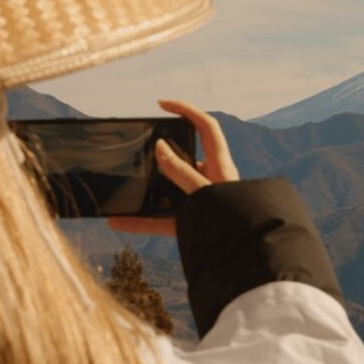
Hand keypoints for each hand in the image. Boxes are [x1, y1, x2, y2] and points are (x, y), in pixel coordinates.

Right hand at [107, 99, 239, 236]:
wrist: (245, 258)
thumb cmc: (235, 221)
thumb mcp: (205, 192)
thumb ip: (182, 172)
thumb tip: (160, 147)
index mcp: (220, 165)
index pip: (206, 127)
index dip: (186, 110)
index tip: (162, 104)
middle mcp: (209, 181)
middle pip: (182, 157)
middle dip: (160, 154)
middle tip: (138, 150)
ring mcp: (199, 202)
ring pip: (167, 190)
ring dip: (146, 191)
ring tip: (124, 186)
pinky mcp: (190, 223)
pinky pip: (160, 220)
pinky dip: (140, 222)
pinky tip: (119, 222)